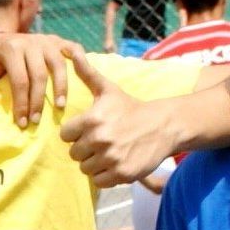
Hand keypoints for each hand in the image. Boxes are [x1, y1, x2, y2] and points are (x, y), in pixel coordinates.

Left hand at [0, 31, 76, 127]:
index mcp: (11, 48)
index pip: (20, 81)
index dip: (22, 104)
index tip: (22, 123)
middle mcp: (30, 41)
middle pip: (40, 75)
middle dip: (38, 101)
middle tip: (36, 121)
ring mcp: (45, 39)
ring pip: (58, 65)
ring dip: (61, 87)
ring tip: (60, 107)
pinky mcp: (55, 40)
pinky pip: (72, 48)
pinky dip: (80, 60)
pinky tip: (81, 77)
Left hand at [58, 51, 179, 187]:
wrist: (164, 125)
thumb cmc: (131, 107)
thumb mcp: (108, 89)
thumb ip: (85, 72)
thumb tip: (68, 47)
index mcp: (92, 119)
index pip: (66, 135)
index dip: (76, 133)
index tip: (90, 129)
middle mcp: (100, 139)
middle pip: (75, 153)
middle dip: (86, 148)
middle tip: (103, 140)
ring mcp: (111, 158)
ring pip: (86, 168)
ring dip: (95, 163)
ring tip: (110, 151)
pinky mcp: (121, 174)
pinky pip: (99, 181)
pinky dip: (106, 175)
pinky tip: (117, 162)